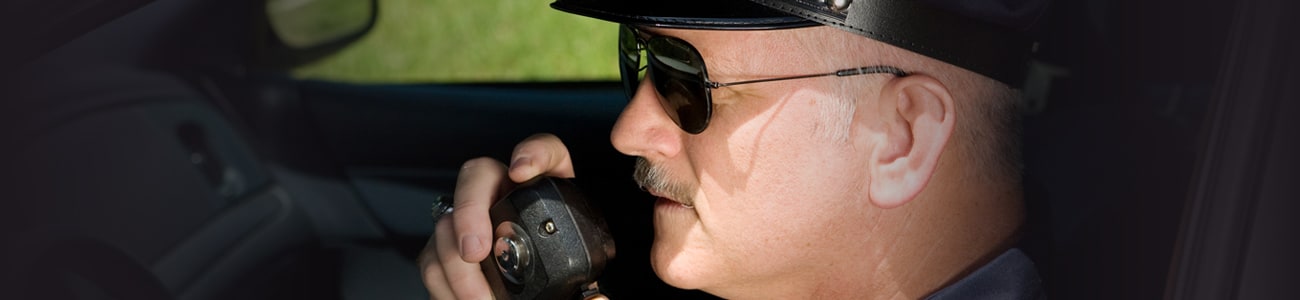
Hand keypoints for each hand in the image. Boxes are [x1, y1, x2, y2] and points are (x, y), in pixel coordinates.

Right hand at [419, 133, 574, 299]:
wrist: (533, 291)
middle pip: (478, 174)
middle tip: (476, 250)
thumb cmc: (560, 277)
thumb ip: (585, 286)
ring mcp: (472, 217)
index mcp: (548, 192)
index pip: (545, 152)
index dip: (533, 152)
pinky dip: (444, 281)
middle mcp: (505, 193)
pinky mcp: (448, 245)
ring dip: (455, 261)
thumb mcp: (578, 276)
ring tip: (478, 297)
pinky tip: (460, 299)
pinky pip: (431, 255)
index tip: (521, 171)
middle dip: (470, 208)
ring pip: (447, 220)